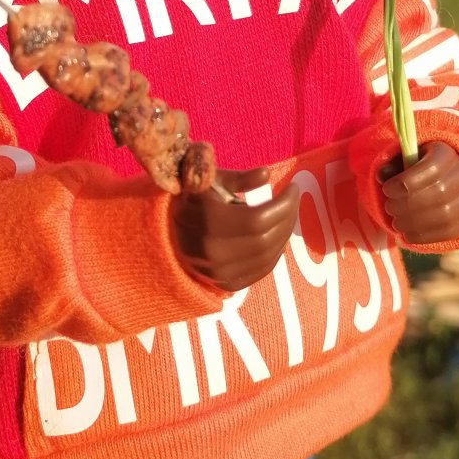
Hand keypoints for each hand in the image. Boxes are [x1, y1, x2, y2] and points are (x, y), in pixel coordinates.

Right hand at [170, 167, 299, 291]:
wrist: (165, 235)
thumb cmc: (191, 199)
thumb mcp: (210, 180)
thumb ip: (238, 178)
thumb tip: (266, 174)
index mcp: (209, 221)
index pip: (259, 218)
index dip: (283, 203)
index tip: (292, 187)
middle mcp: (214, 251)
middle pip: (267, 237)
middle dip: (288, 216)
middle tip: (293, 200)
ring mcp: (220, 272)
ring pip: (268, 256)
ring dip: (285, 233)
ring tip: (288, 214)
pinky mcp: (226, 284)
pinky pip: (261, 270)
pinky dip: (276, 252)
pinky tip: (278, 235)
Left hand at [378, 141, 458, 245]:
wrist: (449, 181)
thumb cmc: (420, 168)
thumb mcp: (407, 160)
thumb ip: (394, 165)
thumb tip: (381, 176)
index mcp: (448, 154)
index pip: (432, 168)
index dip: (406, 181)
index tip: (386, 189)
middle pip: (440, 193)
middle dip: (408, 204)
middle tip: (389, 208)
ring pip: (446, 215)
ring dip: (415, 222)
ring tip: (396, 222)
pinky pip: (450, 232)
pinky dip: (425, 236)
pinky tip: (407, 234)